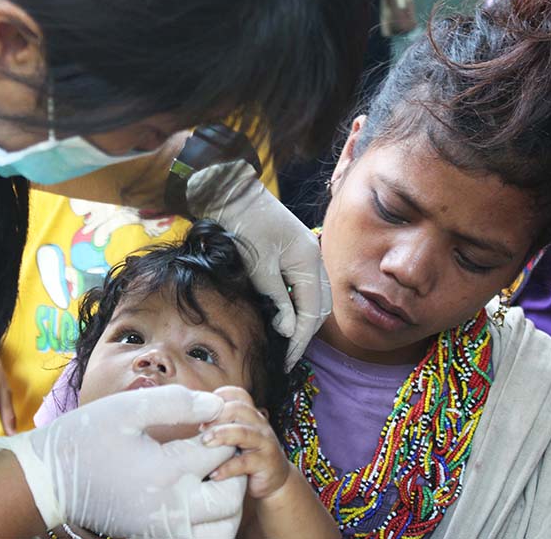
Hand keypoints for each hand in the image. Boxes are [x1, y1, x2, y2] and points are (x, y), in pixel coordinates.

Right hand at [0, 385, 246, 538]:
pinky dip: (212, 523)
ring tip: (213, 475)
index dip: (222, 431)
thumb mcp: (126, 409)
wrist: (50, 480)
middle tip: (218, 448)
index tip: (211, 419)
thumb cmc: (87, 437)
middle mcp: (170, 509)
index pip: (219, 452)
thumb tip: (217, 405)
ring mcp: (163, 531)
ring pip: (223, 528)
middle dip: (234, 468)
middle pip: (231, 496)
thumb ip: (176, 403)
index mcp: (165, 472)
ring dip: (229, 501)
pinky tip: (198, 495)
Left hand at [188, 162, 330, 367]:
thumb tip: (289, 330)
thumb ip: (277, 298)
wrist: (230, 192)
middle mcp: (313, 258)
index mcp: (309, 260)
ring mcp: (305, 254)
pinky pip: (301, 286)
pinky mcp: (292, 254)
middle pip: (320, 306)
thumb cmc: (243, 224)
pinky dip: (295, 304)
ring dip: (301, 320)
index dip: (300, 339)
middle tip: (287, 356)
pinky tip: (281, 316)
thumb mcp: (258, 266)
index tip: (288, 359)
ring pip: (313, 297)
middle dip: (305, 333)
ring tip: (285, 342)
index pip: (313, 311)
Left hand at [201, 387, 291, 499]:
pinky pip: (245, 462)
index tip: (202, 409)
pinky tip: (214, 474)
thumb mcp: (235, 437)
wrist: (276, 481)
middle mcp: (259, 424)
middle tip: (200, 429)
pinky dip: (227, 468)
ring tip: (205, 443)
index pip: (238, 394)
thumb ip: (220, 426)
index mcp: (251, 415)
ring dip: (221, 435)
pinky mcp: (266, 463)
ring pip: (243, 432)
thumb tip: (188, 418)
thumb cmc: (247, 456)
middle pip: (239, 408)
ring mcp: (264, 442)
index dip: (219, 397)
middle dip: (217, 416)